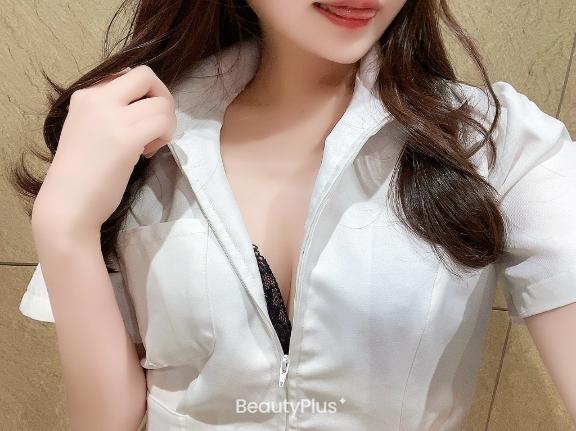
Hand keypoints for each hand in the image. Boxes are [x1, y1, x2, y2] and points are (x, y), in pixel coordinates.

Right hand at [32, 65, 175, 232]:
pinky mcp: (126, 138)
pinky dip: (166, 136)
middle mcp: (97, 98)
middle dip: (163, 98)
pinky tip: (149, 152)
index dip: (144, 96)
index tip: (137, 120)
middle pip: (146, 75)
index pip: (128, 74)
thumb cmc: (81, 174)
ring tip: (151, 145)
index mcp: (86, 95)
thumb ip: (111, 111)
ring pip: (161, 103)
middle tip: (158, 125)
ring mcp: (111, 117)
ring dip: (167, 124)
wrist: (67, 204)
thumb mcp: (90, 128)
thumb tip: (146, 101)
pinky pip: (163, 122)